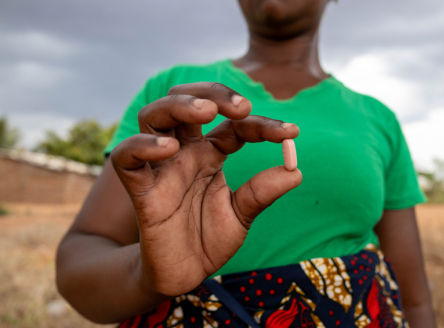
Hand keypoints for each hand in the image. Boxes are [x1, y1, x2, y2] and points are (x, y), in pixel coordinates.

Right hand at [111, 82, 301, 296]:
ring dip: (179, 105)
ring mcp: (161, 167)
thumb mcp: (242, 214)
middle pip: (188, 102)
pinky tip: (170, 148)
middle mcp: (185, 153)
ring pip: (154, 117)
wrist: (184, 275)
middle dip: (213, 94)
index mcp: (211, 154)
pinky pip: (127, 159)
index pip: (235, 125)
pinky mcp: (140, 189)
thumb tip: (296, 171)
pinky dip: (142, 145)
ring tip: (206, 112)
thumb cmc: (209, 239)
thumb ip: (263, 192)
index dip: (263, 125)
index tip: (291, 133)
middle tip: (243, 106)